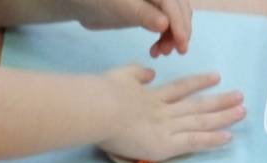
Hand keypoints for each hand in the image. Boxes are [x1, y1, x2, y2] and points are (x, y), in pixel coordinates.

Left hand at [70, 0, 192, 55]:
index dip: (180, 24)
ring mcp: (156, 1)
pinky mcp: (151, 11)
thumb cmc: (100, 1)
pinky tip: (156, 50)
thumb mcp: (121, 8)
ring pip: (175, 18)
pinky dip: (165, 37)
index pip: (174, 4)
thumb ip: (143, 15)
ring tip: (161, 53)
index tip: (182, 44)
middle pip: (180, 10)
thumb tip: (165, 23)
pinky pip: (166, 24)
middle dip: (180, 31)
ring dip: (173, 36)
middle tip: (176, 52)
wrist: (84, 4)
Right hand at [96, 66, 244, 162]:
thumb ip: (137, 75)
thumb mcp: (120, 77)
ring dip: (223, 116)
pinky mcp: (166, 145)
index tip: (215, 77)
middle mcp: (163, 111)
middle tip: (239, 96)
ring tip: (242, 111)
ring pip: (201, 121)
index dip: (198, 83)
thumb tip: (150, 74)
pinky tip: (228, 138)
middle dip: (219, 100)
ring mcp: (167, 128)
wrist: (101, 110)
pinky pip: (194, 142)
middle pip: (197, 105)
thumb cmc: (103, 96)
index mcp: (150, 97)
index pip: (180, 88)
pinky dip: (211, 140)